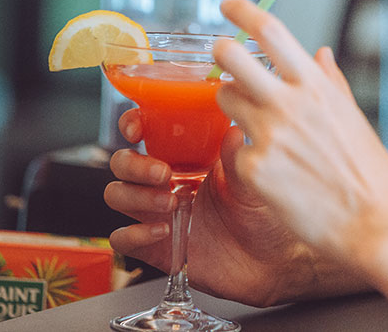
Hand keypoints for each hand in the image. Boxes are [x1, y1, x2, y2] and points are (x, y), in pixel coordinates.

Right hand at [104, 109, 316, 306]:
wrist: (270, 263)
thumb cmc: (264, 215)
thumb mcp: (252, 181)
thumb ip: (237, 158)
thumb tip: (232, 130)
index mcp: (188, 158)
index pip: (148, 133)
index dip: (132, 124)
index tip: (136, 129)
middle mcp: (168, 183)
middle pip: (122, 163)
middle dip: (134, 165)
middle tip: (163, 173)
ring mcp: (158, 214)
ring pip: (117, 195)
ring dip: (136, 196)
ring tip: (171, 202)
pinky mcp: (155, 247)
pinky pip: (123, 238)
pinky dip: (135, 233)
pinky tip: (163, 231)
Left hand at [213, 0, 387, 267]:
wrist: (375, 225)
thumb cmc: (370, 173)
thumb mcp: (353, 117)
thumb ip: (330, 81)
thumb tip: (320, 52)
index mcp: (315, 86)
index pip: (270, 31)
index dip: (242, 10)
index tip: (228, 4)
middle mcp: (288, 104)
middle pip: (230, 56)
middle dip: (220, 51)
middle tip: (222, 57)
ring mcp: (268, 136)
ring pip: (224, 99)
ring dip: (231, 103)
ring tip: (255, 122)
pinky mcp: (253, 170)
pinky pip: (233, 149)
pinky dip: (246, 154)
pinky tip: (270, 170)